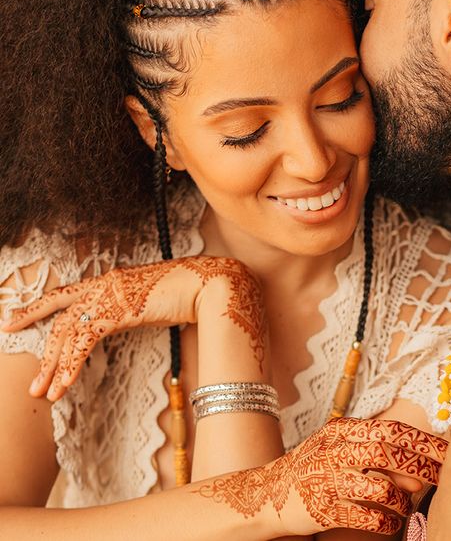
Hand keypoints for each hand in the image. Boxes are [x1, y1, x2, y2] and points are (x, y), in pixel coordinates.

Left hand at [0, 257, 264, 400]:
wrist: (206, 283)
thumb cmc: (188, 292)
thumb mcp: (151, 300)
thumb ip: (133, 308)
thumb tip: (130, 318)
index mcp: (109, 280)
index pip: (64, 294)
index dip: (36, 308)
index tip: (11, 321)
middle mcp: (103, 284)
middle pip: (60, 319)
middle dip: (44, 354)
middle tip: (33, 383)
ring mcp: (109, 295)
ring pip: (67, 332)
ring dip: (54, 366)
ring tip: (45, 393)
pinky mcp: (117, 309)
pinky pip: (84, 340)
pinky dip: (72, 364)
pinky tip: (66, 383)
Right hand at [192, 418, 447, 536]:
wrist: (269, 492)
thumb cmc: (314, 467)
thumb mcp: (338, 446)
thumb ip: (373, 448)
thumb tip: (417, 461)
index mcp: (342, 431)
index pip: (391, 430)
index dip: (422, 440)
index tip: (447, 449)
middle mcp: (336, 451)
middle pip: (389, 453)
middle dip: (422, 465)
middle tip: (445, 475)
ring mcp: (329, 480)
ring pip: (381, 488)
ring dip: (403, 501)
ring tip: (407, 508)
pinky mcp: (324, 510)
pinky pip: (366, 517)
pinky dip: (386, 521)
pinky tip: (390, 523)